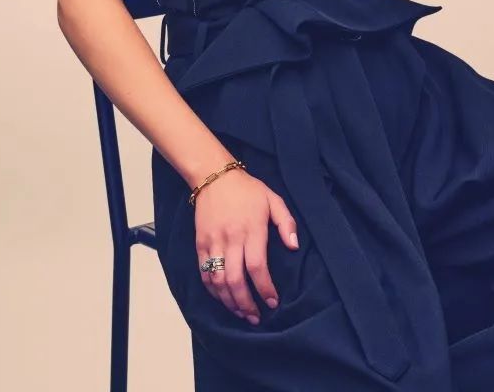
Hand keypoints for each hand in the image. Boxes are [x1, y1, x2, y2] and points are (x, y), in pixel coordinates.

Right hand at [194, 166, 299, 324]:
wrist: (214, 177)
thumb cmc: (248, 190)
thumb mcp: (273, 199)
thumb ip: (286, 224)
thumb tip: (293, 247)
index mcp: (252, 229)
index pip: (257, 267)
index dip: (265, 288)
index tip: (272, 302)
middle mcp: (231, 238)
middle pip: (235, 279)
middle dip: (246, 304)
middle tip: (255, 317)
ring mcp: (213, 242)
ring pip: (218, 281)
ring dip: (229, 302)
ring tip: (241, 313)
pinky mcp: (200, 244)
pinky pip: (204, 274)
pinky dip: (213, 291)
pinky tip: (223, 299)